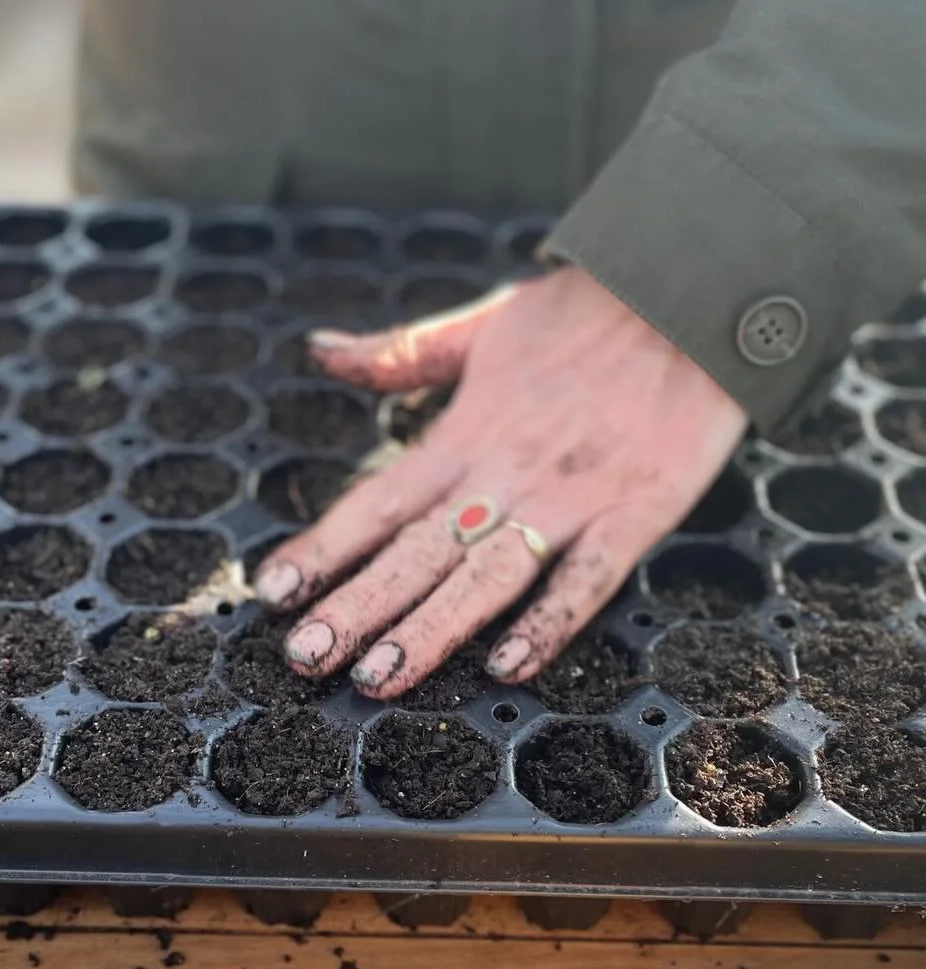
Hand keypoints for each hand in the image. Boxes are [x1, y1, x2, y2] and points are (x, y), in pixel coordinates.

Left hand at [254, 265, 749, 698]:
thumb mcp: (483, 324)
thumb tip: (319, 348)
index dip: (322, 549)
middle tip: (305, 659)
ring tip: (378, 679)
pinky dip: (549, 621)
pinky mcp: (637, 510)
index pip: (377, 502)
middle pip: (416, 551)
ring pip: (486, 575)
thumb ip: (400, 352)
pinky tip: (507, 667)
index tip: (272, 593)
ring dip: (430, 629)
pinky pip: (588, 578)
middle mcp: (505, 472)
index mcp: (465, 432)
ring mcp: (570, 496)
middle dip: (356, 607)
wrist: (699, 286)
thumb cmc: (589, 310)